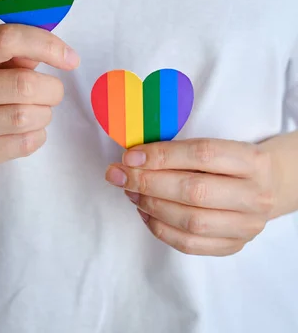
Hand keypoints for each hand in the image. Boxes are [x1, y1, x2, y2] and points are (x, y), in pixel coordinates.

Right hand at [0, 24, 79, 178]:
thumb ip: (19, 53)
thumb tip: (60, 54)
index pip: (6, 39)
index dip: (46, 45)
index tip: (70, 58)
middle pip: (23, 84)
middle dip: (51, 89)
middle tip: (52, 93)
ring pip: (25, 116)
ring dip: (44, 113)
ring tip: (37, 112)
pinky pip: (24, 143)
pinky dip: (37, 135)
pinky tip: (28, 130)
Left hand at [106, 139, 277, 255]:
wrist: (270, 185)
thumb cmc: (234, 161)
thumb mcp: (220, 145)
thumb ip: (183, 151)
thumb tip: (135, 157)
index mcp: (252, 161)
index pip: (201, 155)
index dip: (161, 156)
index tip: (130, 156)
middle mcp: (254, 195)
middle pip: (193, 191)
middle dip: (148, 182)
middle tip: (120, 175)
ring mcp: (246, 225)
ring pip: (190, 221)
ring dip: (151, 205)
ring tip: (130, 191)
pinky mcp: (234, 245)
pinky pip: (190, 244)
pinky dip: (160, 228)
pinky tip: (145, 212)